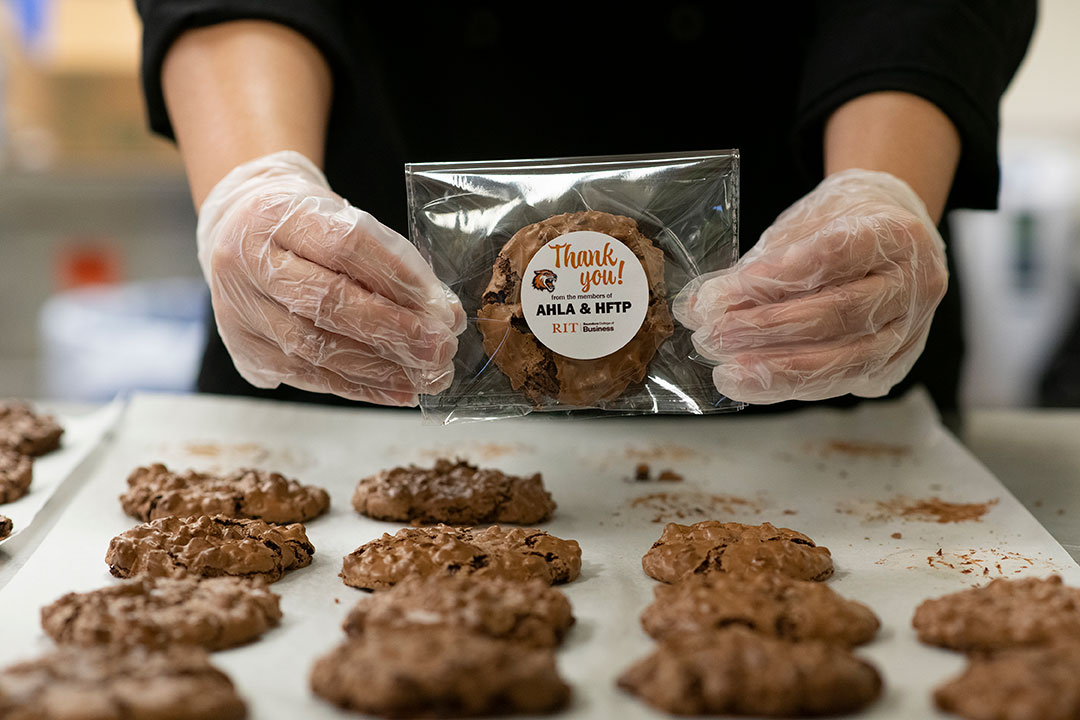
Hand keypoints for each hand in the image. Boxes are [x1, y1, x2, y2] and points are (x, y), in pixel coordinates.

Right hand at [196, 150, 465, 405]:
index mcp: (276, 214)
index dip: (398, 278)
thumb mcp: (344, 219)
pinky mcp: (244, 350)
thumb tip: (445, 315)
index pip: (345, 245)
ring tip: (427, 375)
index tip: (439, 306)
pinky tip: (399, 390)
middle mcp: (246, 262)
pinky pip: (307, 376)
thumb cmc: (306, 225)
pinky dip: (359, 387)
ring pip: (315, 347)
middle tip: (440, 348)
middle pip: (327, 302)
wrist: (238, 230)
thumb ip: (391, 262)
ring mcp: (239, 310)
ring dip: (381, 368)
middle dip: (394, 330)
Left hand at [673, 169, 947, 403]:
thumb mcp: (797, 227)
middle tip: (711, 336)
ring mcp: (909, 329)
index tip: (720, 294)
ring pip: (844, 358)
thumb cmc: (839, 224)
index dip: (774, 276)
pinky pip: (842, 380)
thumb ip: (754, 266)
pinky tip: (753, 382)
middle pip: (837, 313)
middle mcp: (913, 282)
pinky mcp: (894, 363)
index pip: (833, 254)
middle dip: (765, 329)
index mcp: (895, 232)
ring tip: (726, 371)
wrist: (890, 231)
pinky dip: (792, 384)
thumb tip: (698, 307)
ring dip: (777, 368)